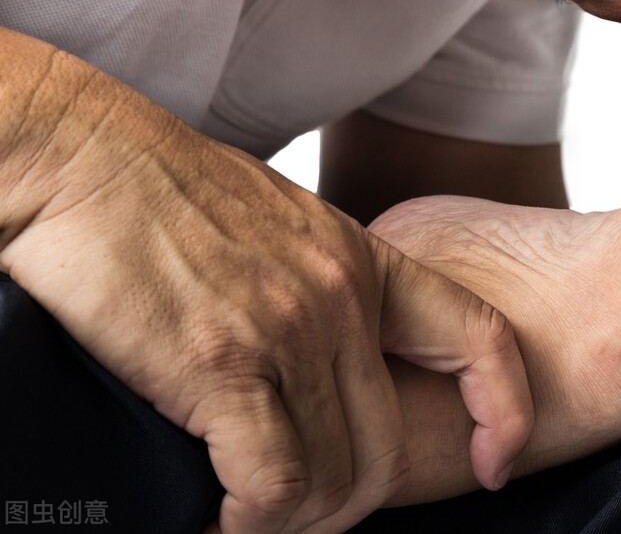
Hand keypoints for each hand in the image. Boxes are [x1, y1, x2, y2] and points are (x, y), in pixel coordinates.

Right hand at [2, 103, 532, 532]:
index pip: (478, 337)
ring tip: (253, 520)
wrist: (87, 156)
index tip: (492, 464)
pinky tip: (220, 517)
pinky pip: (270, 484)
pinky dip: (251, 521)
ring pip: (333, 478)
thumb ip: (318, 285)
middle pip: (388, 443)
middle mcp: (341, 296)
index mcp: (365, 258)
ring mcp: (288, 330)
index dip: (501, 410)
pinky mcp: (221, 363)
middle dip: (351, 504)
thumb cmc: (168, 190)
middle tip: (303, 518)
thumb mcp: (282, 224)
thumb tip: (316, 361)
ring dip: (294, 521)